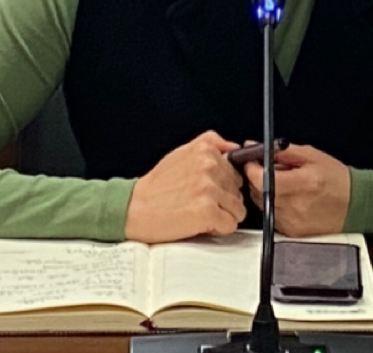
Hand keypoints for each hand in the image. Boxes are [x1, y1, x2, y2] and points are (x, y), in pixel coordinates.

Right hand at [124, 131, 246, 242]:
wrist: (134, 208)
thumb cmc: (157, 185)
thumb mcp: (181, 153)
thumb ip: (210, 144)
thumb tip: (234, 147)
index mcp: (205, 151)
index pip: (236, 172)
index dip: (224, 185)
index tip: (210, 191)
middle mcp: (209, 166)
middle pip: (238, 191)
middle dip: (224, 201)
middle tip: (200, 203)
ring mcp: (209, 189)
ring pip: (238, 208)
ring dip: (223, 215)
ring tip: (199, 213)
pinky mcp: (207, 211)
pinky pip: (230, 224)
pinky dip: (218, 228)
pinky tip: (200, 223)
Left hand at [243, 144, 349, 236]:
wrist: (355, 204)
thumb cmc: (335, 178)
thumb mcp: (311, 156)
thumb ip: (282, 151)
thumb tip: (255, 146)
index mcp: (301, 184)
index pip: (261, 179)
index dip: (251, 168)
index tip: (252, 160)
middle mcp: (294, 206)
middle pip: (258, 192)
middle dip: (257, 177)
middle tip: (266, 168)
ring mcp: (292, 221)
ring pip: (262, 203)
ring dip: (264, 191)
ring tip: (282, 183)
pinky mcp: (292, 232)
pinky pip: (271, 215)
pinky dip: (273, 204)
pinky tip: (287, 198)